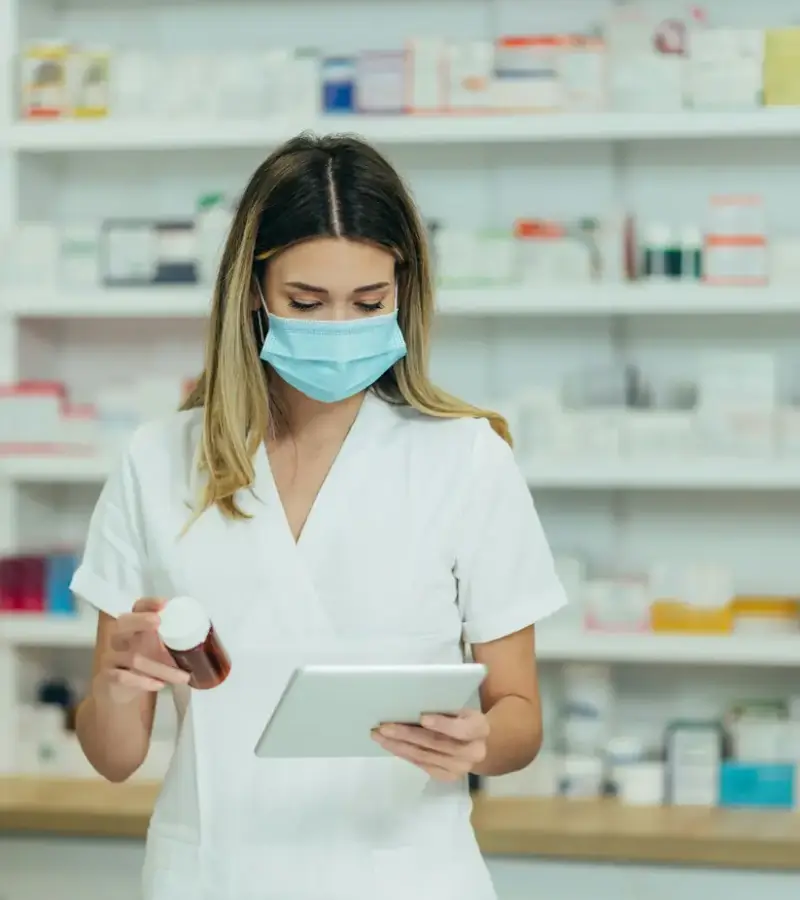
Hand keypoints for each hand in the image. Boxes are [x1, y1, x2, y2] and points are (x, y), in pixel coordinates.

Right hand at [94, 598, 189, 704]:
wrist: (121, 690)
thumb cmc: (146, 662)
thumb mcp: (159, 649)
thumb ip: (173, 640)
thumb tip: (205, 637)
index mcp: (135, 625)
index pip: (137, 607)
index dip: (149, 603)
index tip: (165, 604)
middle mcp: (120, 636)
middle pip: (123, 623)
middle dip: (140, 620)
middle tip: (158, 622)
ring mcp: (112, 656)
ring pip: (134, 658)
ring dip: (162, 668)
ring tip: (184, 677)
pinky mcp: (109, 676)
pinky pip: (123, 677)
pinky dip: (143, 681)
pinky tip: (160, 685)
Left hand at [371, 708, 488, 781]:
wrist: (476, 743)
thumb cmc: (462, 717)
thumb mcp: (461, 708)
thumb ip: (445, 707)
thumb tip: (412, 702)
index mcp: (479, 728)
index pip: (461, 729)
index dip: (442, 724)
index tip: (422, 718)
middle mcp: (473, 752)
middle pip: (435, 744)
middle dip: (407, 734)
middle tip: (384, 727)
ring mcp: (460, 768)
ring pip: (424, 756)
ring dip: (399, 746)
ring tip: (379, 736)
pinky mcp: (447, 777)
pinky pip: (422, 764)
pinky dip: (404, 754)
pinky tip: (391, 746)